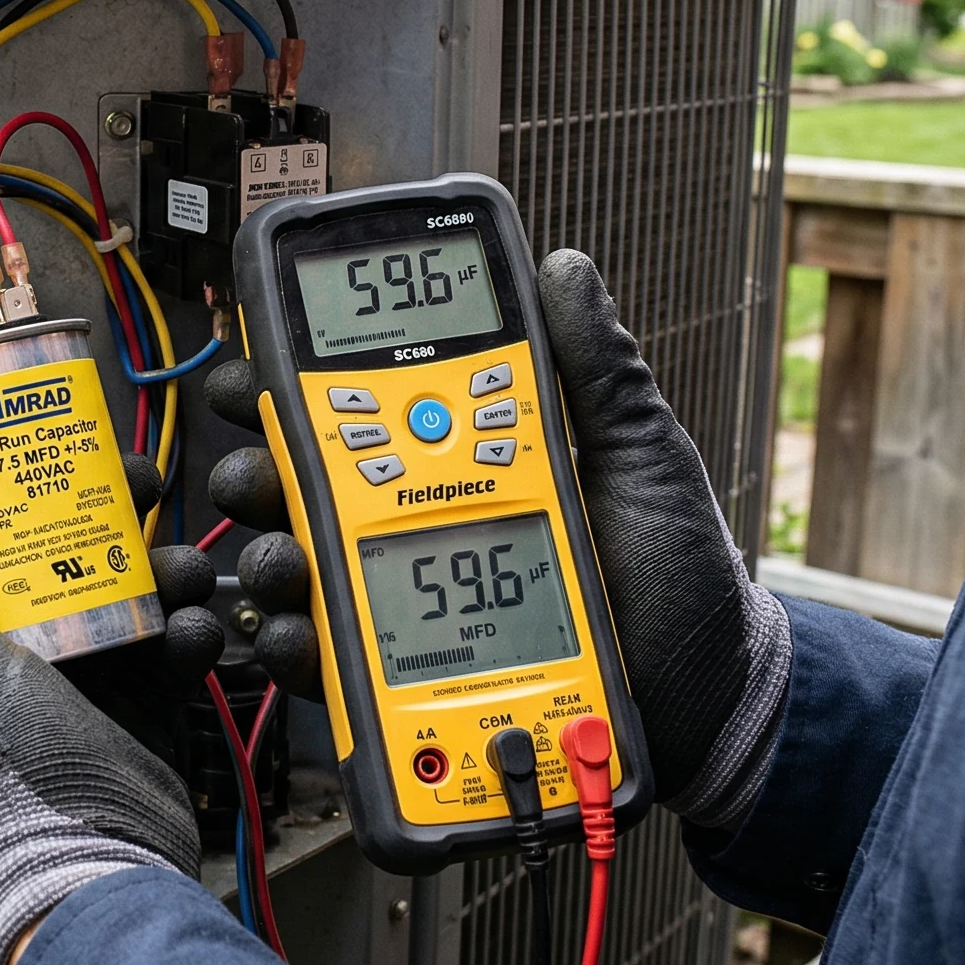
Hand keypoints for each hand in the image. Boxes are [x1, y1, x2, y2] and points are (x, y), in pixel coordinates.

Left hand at [0, 460, 205, 964]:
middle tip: (129, 482)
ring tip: (175, 562)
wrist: (97, 879)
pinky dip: (179, 629)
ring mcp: (56, 698)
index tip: (16, 445)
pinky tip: (190, 623)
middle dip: (85, 516)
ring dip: (149, 567)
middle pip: (30, 561)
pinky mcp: (123, 718)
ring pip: (104, 597)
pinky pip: (154, 648)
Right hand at [198, 256, 790, 830]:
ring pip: (305, 570)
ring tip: (286, 558)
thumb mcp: (641, 455)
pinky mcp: (410, 678)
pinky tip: (304, 635)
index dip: (298, 385)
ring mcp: (412, 603)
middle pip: (307, 489)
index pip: (365, 411)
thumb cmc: (680, 576)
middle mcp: (426, 524)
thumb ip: (595, 368)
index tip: (258, 368)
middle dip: (259, 470)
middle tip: (255, 469)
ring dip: (272, 558)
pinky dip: (300, 649)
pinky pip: (331, 663)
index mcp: (469, 463)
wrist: (709, 697)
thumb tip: (564, 267)